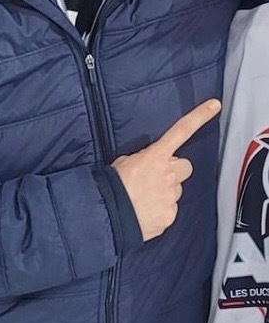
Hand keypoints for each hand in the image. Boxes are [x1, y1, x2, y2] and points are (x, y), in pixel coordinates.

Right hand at [112, 99, 220, 241]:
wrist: (108, 215)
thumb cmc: (113, 186)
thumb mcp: (124, 162)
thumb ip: (143, 160)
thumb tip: (148, 166)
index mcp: (156, 156)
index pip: (181, 131)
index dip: (199, 117)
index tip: (214, 106)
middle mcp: (169, 174)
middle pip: (185, 166)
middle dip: (175, 170)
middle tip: (157, 176)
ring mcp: (171, 196)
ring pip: (176, 190)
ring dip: (165, 191)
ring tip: (144, 197)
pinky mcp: (170, 215)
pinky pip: (170, 210)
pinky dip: (160, 210)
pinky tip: (145, 211)